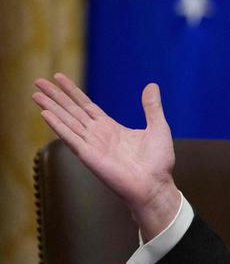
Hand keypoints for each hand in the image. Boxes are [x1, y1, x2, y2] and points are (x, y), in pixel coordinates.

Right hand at [32, 74, 180, 239]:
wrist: (156, 185)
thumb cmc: (158, 162)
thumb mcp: (158, 127)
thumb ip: (151, 107)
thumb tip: (152, 85)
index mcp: (111, 128)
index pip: (86, 105)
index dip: (72, 92)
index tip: (58, 78)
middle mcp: (98, 135)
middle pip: (72, 111)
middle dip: (55, 96)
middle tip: (38, 81)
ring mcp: (92, 145)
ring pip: (67, 121)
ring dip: (51, 107)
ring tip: (36, 94)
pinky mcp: (89, 156)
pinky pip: (71, 138)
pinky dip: (58, 125)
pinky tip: (45, 114)